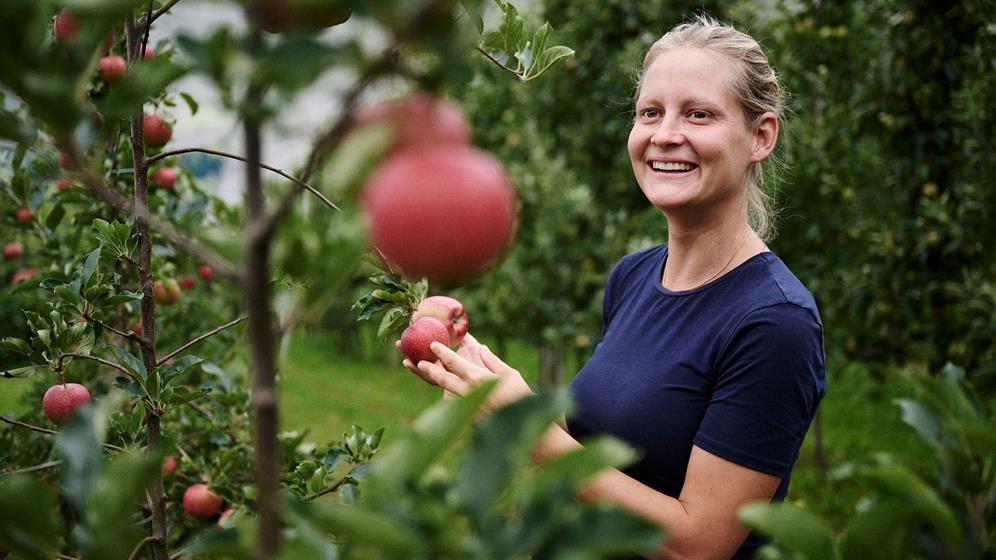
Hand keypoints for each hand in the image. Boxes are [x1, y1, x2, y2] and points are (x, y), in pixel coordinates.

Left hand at [402, 337, 532, 412]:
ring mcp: (467, 406)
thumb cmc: (522, 397)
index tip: (432, 345)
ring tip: (421, 370)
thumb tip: (481, 348)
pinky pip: (454, 404)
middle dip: (427, 369)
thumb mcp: (511, 374)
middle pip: (442, 378)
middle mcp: (467, 392)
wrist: (523, 427)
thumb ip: (493, 361)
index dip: (442, 352)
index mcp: (477, 378)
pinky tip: (443, 388)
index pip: (454, 363)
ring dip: (433, 380)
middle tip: (416, 361)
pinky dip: (446, 395)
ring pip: (444, 391)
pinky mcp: (468, 417)